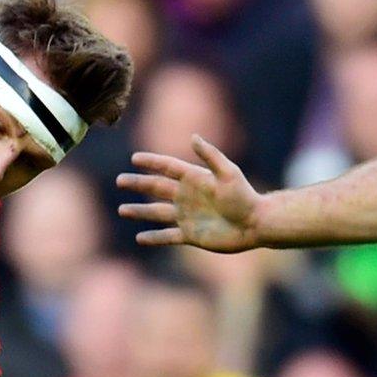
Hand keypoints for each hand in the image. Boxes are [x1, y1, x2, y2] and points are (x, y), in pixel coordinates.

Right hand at [116, 135, 262, 252]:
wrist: (255, 224)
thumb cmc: (245, 197)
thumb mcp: (228, 173)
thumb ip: (210, 156)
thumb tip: (193, 137)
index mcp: (195, 180)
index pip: (168, 168)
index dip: (152, 162)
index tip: (135, 158)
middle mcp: (187, 197)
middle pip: (156, 188)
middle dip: (138, 184)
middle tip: (120, 180)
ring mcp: (186, 217)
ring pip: (156, 213)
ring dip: (139, 212)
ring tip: (122, 210)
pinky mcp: (190, 235)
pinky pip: (167, 236)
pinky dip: (153, 237)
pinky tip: (140, 238)